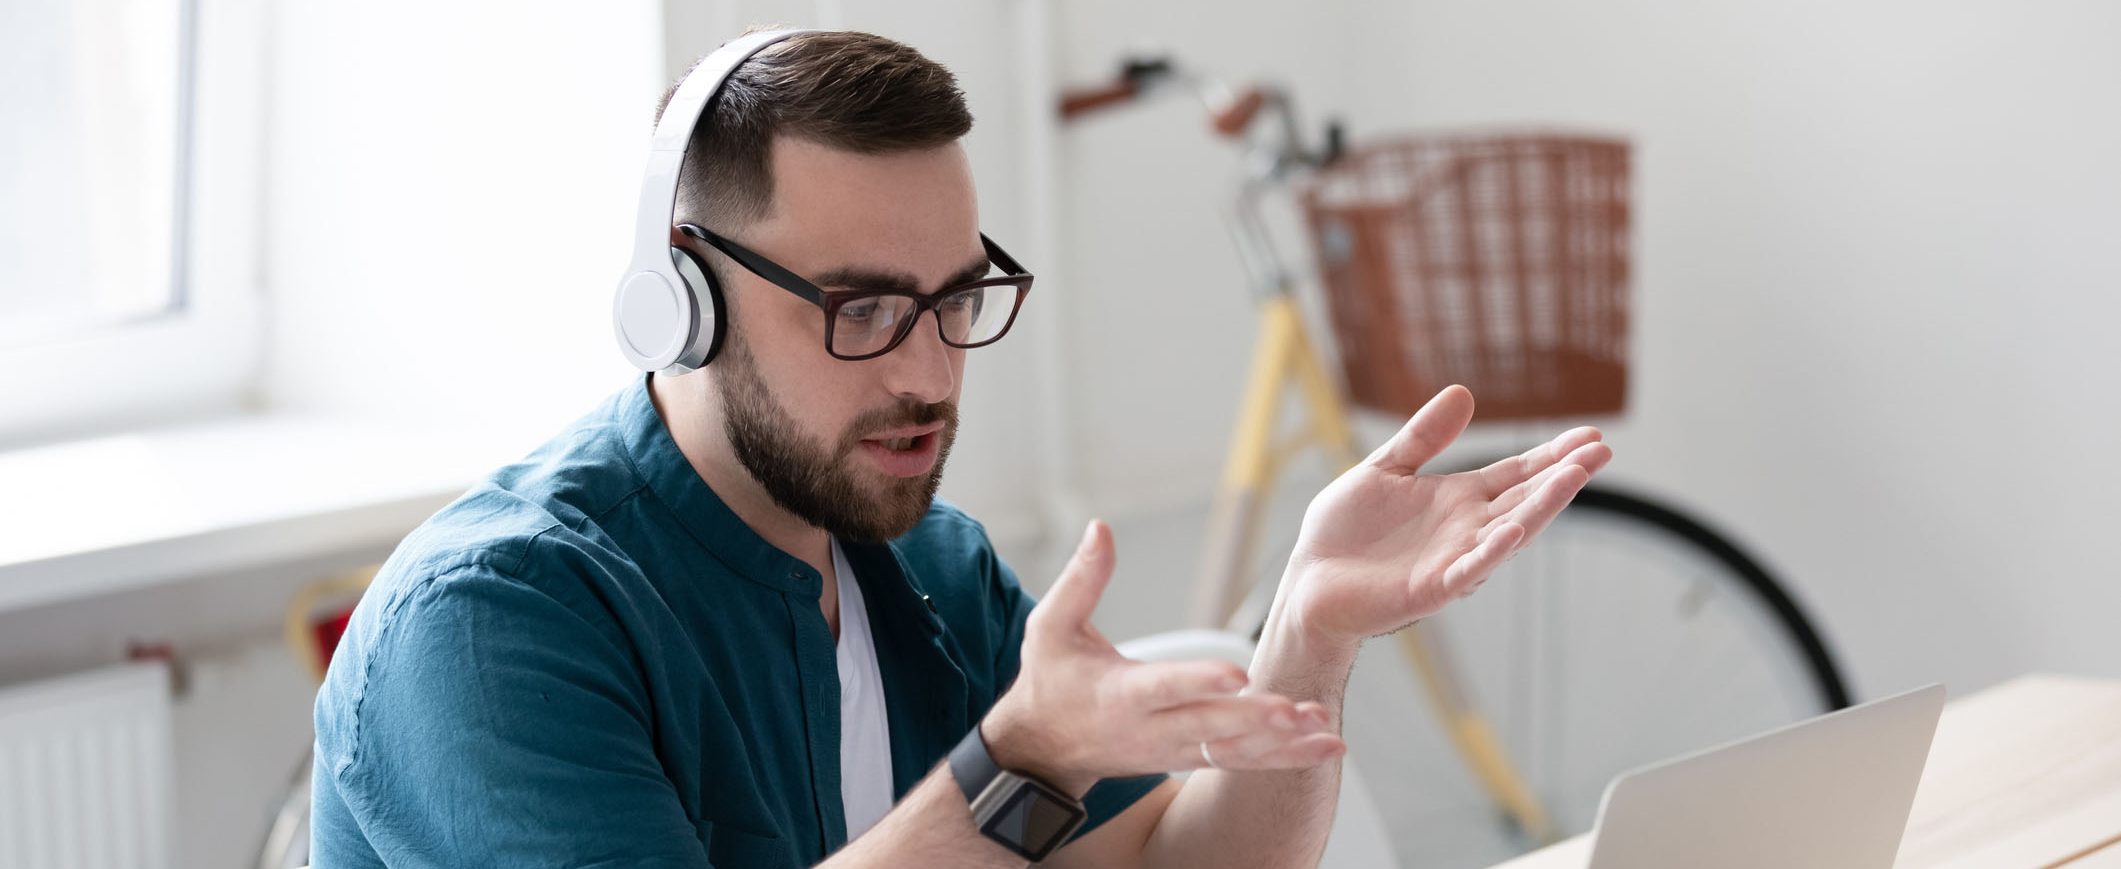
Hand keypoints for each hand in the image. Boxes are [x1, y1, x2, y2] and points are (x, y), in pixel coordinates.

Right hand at [982, 521, 1344, 794]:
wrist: (1043, 752)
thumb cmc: (1050, 681)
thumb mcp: (1049, 628)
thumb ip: (1081, 580)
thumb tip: (1101, 527)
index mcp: (1120, 693)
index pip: (1164, 687)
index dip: (1199, 681)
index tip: (1237, 674)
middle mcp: (1152, 728)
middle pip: (1210, 725)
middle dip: (1255, 720)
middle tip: (1295, 710)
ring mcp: (1174, 750)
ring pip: (1234, 750)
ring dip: (1283, 743)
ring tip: (1326, 730)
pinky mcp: (1191, 759)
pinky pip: (1243, 761)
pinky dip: (1287, 757)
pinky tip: (1329, 744)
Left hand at [1279, 385, 1612, 647]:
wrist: (1310, 581)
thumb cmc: (1344, 532)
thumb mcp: (1384, 469)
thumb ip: (1423, 437)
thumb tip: (1462, 393)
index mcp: (1457, 500)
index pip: (1516, 474)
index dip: (1552, 455)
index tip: (1591, 436)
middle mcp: (1466, 529)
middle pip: (1524, 499)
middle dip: (1562, 476)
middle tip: (1600, 451)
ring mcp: (1453, 560)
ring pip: (1508, 532)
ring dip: (1541, 507)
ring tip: (1573, 478)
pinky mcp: (1431, 588)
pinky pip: (1468, 569)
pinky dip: (1491, 552)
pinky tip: (1515, 531)